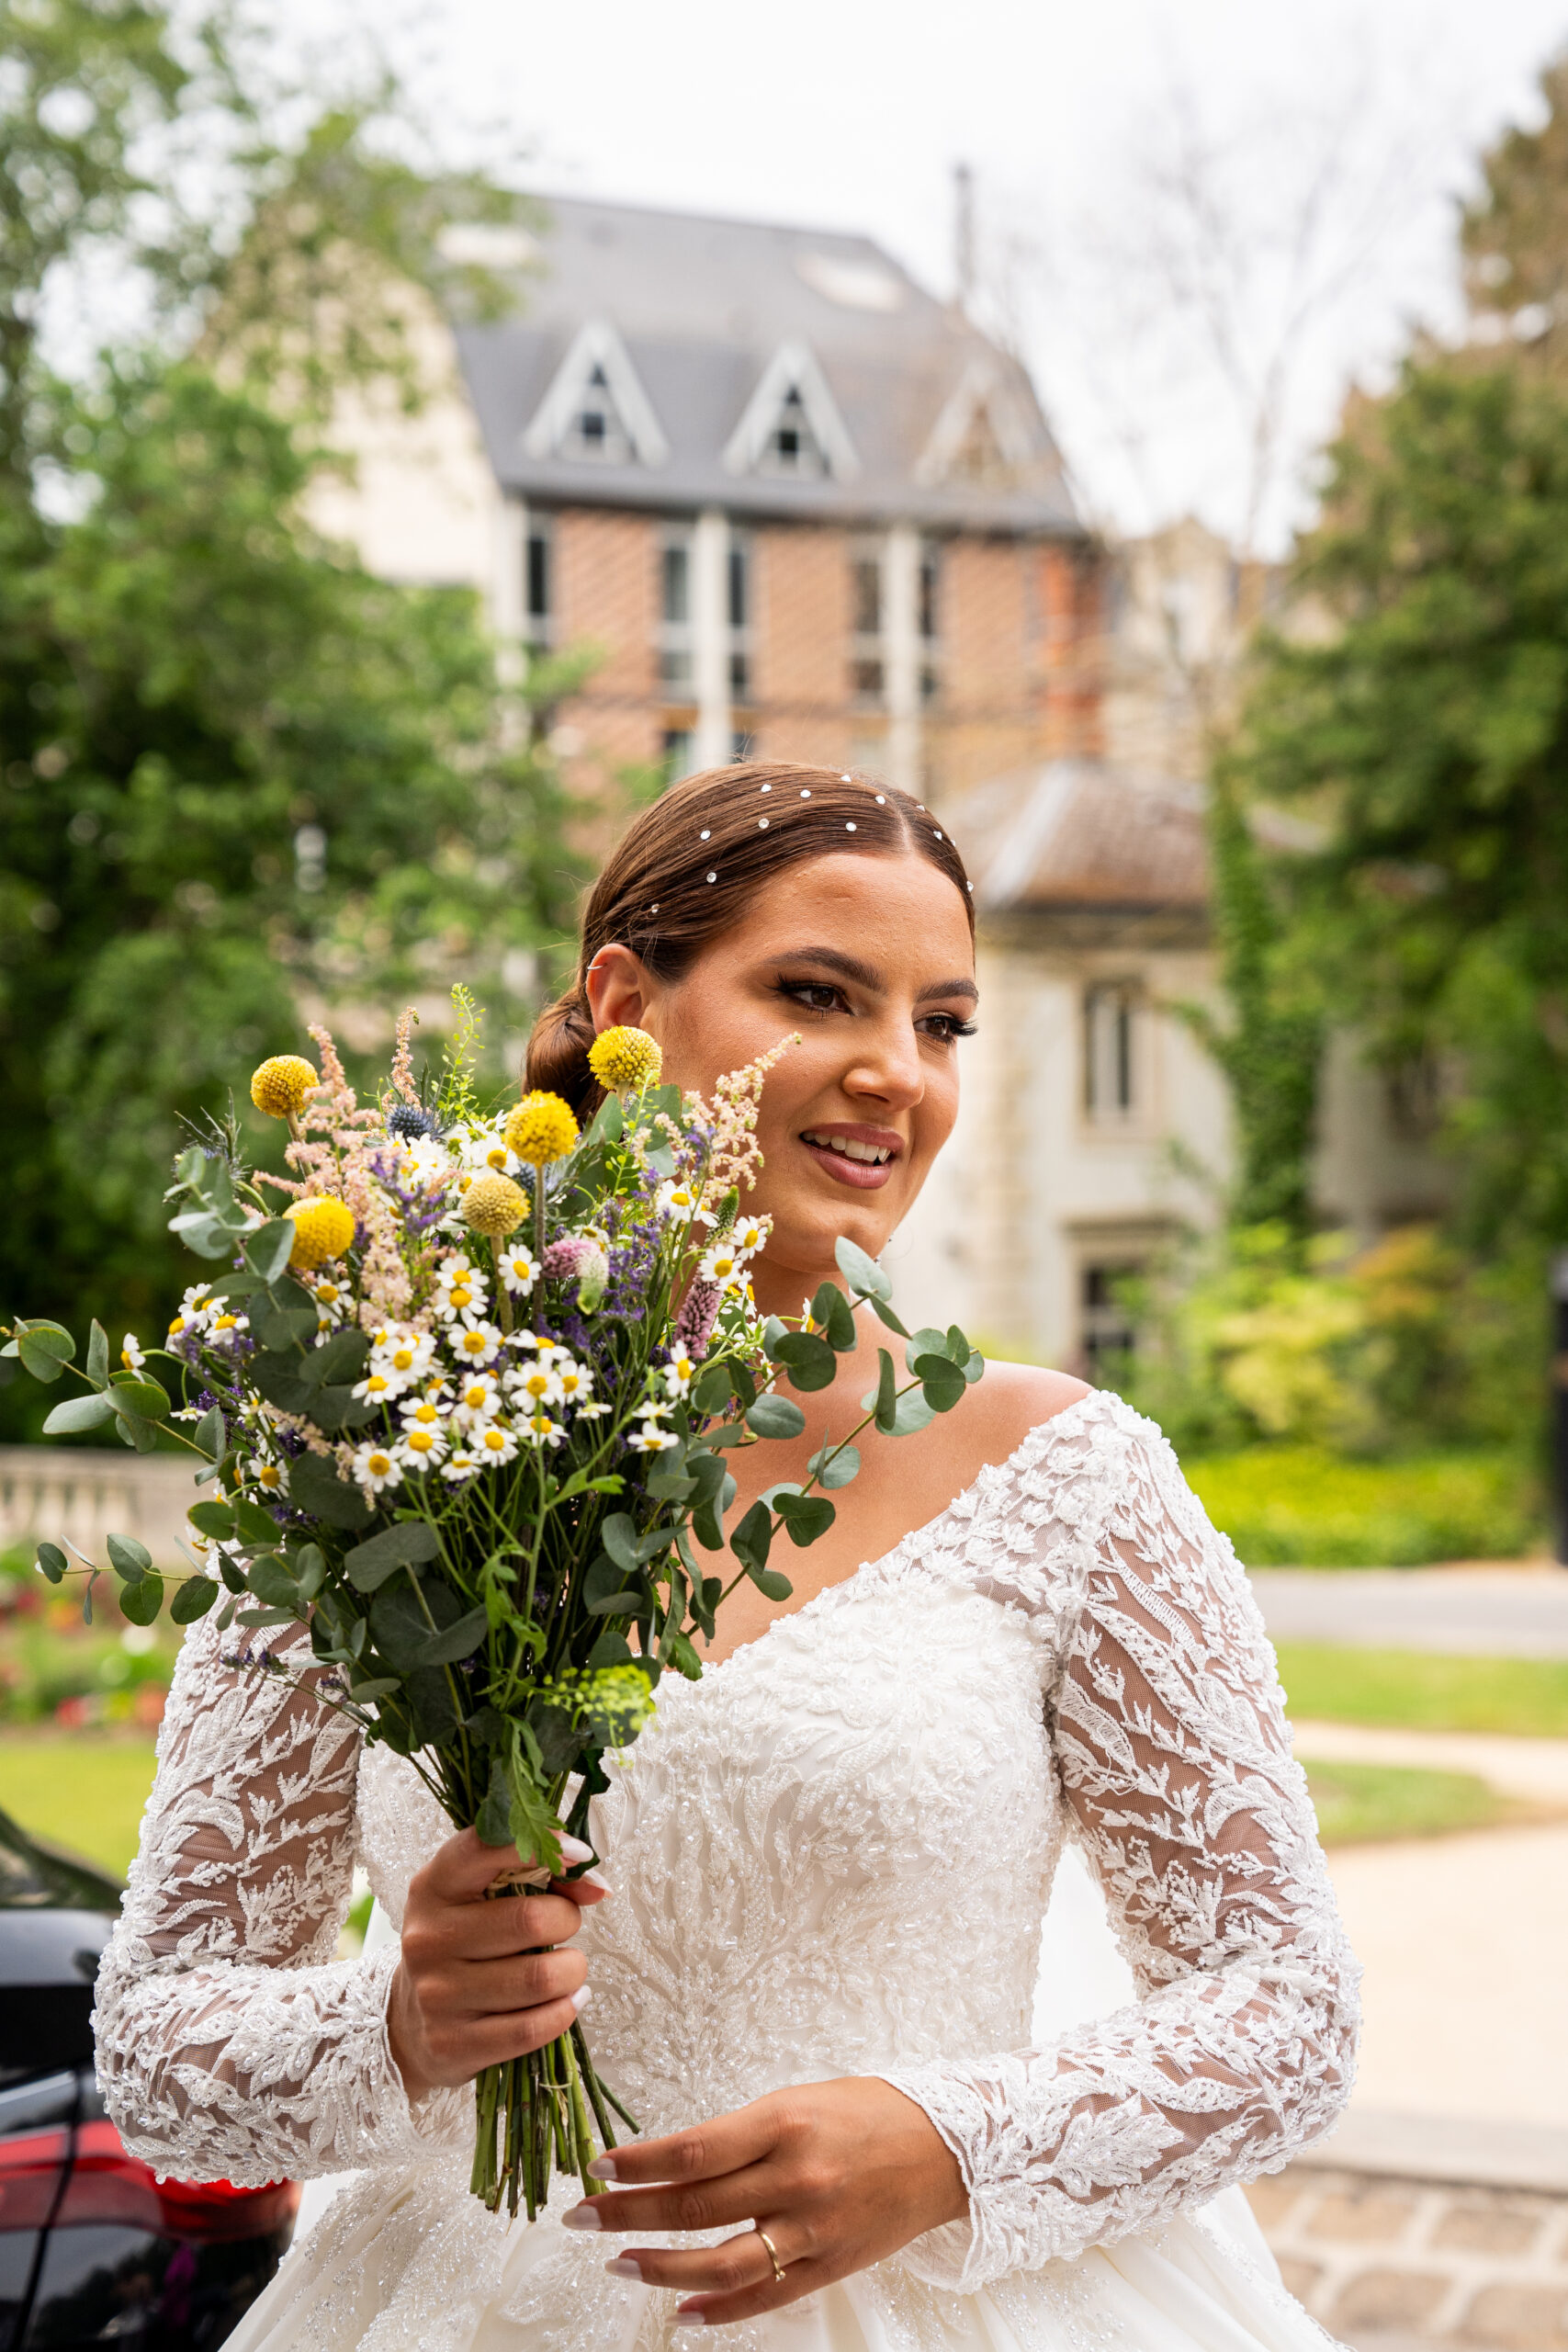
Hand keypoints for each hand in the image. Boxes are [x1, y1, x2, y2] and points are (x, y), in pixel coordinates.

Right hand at [388, 1827, 609, 2104]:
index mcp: (433, 1886)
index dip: (541, 1845)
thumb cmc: (462, 1944)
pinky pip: (531, 2029)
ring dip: (572, 1971)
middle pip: (529, 1920)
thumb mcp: (481, 1899)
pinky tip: (567, 2002)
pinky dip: (564, 2012)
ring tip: (568, 1969)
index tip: (580, 1855)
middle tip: (565, 1926)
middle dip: (566, 1920)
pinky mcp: (451, 2043)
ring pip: (539, 1978)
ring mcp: (436, 1994)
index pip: (484, 1848)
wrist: (407, 2024)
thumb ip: (537, 1877)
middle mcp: (428, 1937)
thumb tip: (597, 1887)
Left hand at [560, 2078, 965, 2325]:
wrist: (944, 2148)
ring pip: (720, 2262)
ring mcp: (812, 2229)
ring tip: (620, 2264)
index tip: (597, 2167)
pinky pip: (765, 2297)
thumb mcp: (798, 2099)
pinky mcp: (829, 2267)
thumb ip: (742, 2134)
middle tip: (581, 2218)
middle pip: (693, 2205)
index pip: (692, 2150)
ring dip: (661, 2268)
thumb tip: (675, 2164)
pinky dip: (719, 2309)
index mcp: (783, 2122)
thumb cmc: (866, 2111)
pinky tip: (683, 2312)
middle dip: (628, 2213)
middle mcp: (794, 2177)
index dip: (638, 2163)